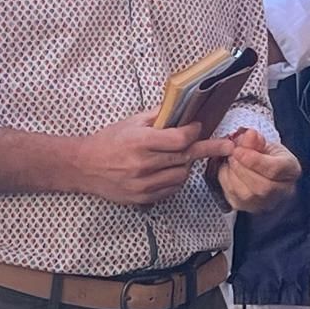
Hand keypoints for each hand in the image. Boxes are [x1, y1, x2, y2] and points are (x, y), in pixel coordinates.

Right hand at [77, 110, 234, 206]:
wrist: (84, 166)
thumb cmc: (109, 141)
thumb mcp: (131, 122)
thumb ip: (158, 116)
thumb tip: (182, 110)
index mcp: (141, 141)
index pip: (179, 139)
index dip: (194, 132)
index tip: (199, 127)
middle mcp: (144, 164)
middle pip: (186, 158)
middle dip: (206, 148)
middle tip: (224, 144)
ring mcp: (143, 184)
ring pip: (182, 175)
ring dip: (187, 165)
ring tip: (180, 156)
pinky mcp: (143, 198)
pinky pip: (171, 189)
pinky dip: (175, 179)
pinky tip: (169, 170)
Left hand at [212, 128, 300, 211]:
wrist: (264, 170)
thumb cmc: (267, 156)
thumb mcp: (265, 142)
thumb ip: (256, 140)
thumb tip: (249, 135)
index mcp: (291, 170)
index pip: (275, 170)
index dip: (254, 160)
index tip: (238, 149)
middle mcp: (282, 192)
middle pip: (261, 187)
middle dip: (241, 168)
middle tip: (232, 153)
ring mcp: (265, 204)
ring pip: (246, 195)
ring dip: (232, 174)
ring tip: (231, 159)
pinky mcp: (247, 208)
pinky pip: (233, 196)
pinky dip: (226, 180)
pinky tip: (228, 169)